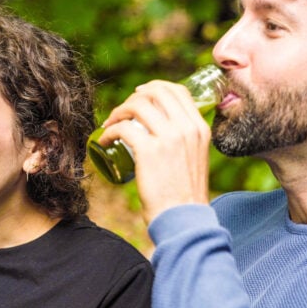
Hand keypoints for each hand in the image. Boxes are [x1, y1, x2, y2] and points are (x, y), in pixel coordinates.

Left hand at [101, 80, 211, 223]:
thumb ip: (185, 142)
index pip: (178, 91)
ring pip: (137, 105)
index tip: (139, 95)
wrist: (183, 219)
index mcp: (200, 127)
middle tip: (122, 111)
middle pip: (156, 92)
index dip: (155, 88)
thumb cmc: (185, 196)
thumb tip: (165, 133)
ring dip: (119, 111)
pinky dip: (110, 131)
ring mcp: (169, 137)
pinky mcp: (149, 150)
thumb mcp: (195, 159)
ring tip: (111, 124)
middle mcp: (187, 127)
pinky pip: (123, 128)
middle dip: (134, 96)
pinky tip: (106, 139)